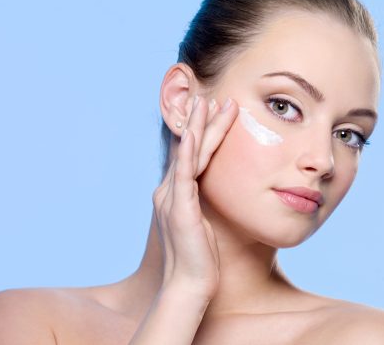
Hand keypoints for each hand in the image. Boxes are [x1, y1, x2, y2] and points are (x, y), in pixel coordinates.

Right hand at [152, 96, 238, 298]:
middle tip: (214, 98)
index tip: (214, 112)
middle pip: (189, 150)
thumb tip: (212, 193)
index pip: (190, 156)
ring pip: (187, 156)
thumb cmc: (201, 258)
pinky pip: (184, 174)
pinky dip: (187, 151)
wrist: (190, 285)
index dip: (201, 134)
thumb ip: (202, 204)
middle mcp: (169, 192)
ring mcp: (172, 198)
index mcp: (176, 195)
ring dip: (198, 128)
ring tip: (208, 103)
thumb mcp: (202, 224)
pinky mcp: (179, 208)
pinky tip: (192, 133)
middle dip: (202, 123)